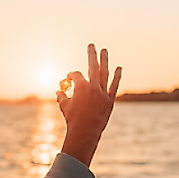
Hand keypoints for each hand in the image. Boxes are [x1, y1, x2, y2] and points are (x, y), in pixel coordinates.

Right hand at [57, 43, 121, 166]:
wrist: (85, 132)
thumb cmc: (72, 119)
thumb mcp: (64, 106)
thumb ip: (61, 96)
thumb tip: (59, 91)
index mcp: (81, 86)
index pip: (76, 75)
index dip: (71, 76)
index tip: (69, 79)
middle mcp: (93, 86)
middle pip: (92, 66)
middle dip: (91, 55)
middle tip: (91, 45)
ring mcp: (103, 93)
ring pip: (104, 72)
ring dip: (105, 60)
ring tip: (104, 51)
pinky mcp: (110, 100)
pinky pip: (114, 86)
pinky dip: (117, 76)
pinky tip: (119, 68)